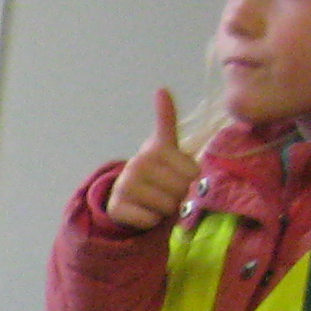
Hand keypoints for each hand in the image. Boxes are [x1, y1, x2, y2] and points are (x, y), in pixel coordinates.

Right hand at [105, 87, 200, 233]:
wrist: (126, 195)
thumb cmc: (155, 170)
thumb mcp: (164, 145)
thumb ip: (166, 119)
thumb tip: (161, 88)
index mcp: (154, 149)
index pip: (193, 172)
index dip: (190, 178)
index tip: (176, 172)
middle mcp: (137, 164)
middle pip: (181, 189)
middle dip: (178, 195)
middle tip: (164, 190)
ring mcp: (125, 185)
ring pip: (167, 206)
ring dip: (165, 209)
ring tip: (153, 200)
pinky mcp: (117, 207)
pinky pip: (150, 220)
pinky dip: (150, 221)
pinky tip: (142, 211)